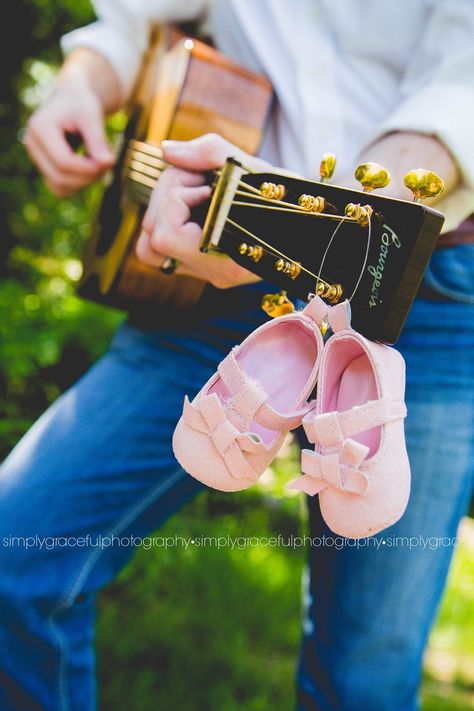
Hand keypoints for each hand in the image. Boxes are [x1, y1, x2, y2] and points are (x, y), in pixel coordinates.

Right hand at [24, 77, 114, 196]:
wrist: (71, 101)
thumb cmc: (82, 105)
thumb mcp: (92, 115)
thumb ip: (98, 139)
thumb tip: (108, 164)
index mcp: (40, 127)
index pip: (64, 161)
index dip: (88, 168)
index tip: (109, 161)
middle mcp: (32, 144)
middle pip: (60, 177)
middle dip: (88, 177)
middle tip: (107, 163)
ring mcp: (35, 158)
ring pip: (59, 187)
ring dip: (84, 182)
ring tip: (98, 164)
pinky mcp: (43, 167)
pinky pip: (60, 189)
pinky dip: (78, 184)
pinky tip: (88, 168)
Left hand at [136, 133, 271, 288]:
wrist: (308, 225)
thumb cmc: (284, 195)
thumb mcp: (252, 166)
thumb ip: (208, 152)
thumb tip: (167, 152)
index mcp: (226, 261)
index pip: (165, 235)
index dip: (177, 199)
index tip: (208, 184)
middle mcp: (212, 274)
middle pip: (151, 236)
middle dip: (168, 197)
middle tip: (201, 181)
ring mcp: (204, 273)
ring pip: (148, 248)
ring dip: (162, 212)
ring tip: (194, 194)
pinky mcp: (199, 266)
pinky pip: (161, 249)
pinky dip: (167, 222)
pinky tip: (193, 206)